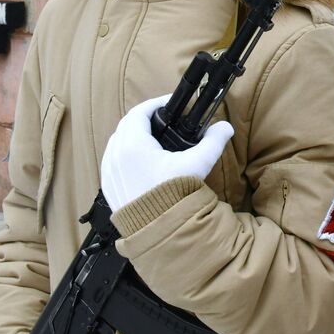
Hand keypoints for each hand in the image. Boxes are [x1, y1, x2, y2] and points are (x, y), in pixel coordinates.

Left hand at [100, 95, 233, 210]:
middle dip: (143, 118)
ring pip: (116, 142)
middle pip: (126, 125)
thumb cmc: (173, 196)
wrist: (156, 230)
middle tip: (162, 119)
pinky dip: (122, 153)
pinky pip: (111, 160)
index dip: (155, 104)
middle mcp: (116, 155)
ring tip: (150, 138)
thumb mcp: (197, 164)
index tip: (168, 104)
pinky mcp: (108, 186)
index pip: (139, 112)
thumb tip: (226, 128)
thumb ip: (212, 142)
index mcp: (133, 144)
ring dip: (131, 134)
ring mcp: (109, 171)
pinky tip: (137, 160)